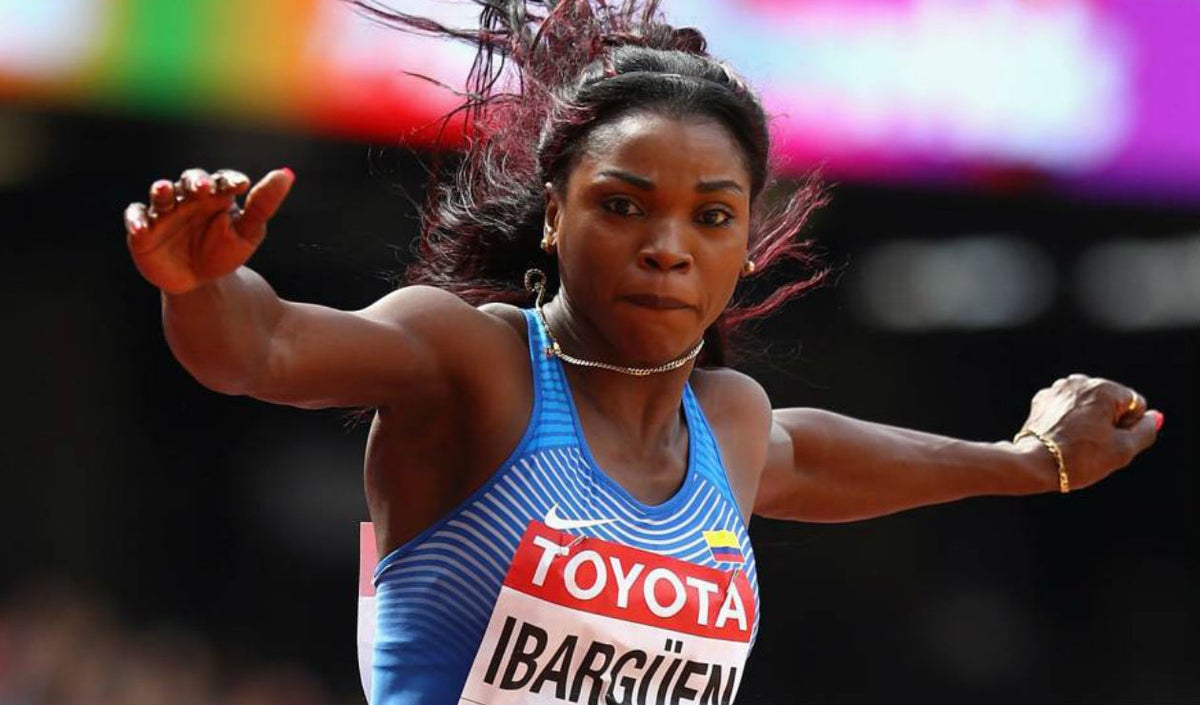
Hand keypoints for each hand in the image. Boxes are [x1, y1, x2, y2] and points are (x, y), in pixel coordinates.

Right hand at [123, 168, 294, 293]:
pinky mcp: (143, 229)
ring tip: (164, 191)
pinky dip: (135, 220)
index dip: (229, 180)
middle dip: (196, 182)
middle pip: (190, 181)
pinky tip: (141, 227)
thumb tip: (286, 174)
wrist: (200, 283)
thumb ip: (263, 205)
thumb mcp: (248, 232)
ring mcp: (164, 212)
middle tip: (205, 189)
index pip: (222, 181)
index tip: (243, 185)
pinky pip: (135, 217)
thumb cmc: (225, 252)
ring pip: (161, 194)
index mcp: (216, 196)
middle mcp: (189, 198)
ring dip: (161, 191)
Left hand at [1017, 374, 1161, 490]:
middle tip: (1092, 445)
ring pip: (1089, 406)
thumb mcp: (1123, 450)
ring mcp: (1058, 388)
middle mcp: (1080, 381)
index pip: (1135, 406)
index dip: (1128, 428)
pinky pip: (1068, 409)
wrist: (1034, 464)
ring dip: (1089, 422)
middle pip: (1111, 404)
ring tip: (1076, 441)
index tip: (1109, 441)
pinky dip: (1069, 421)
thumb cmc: (1080, 458)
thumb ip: (1145, 430)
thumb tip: (1154, 416)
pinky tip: (1061, 436)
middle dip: (1108, 423)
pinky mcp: (1043, 399)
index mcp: (1104, 388)